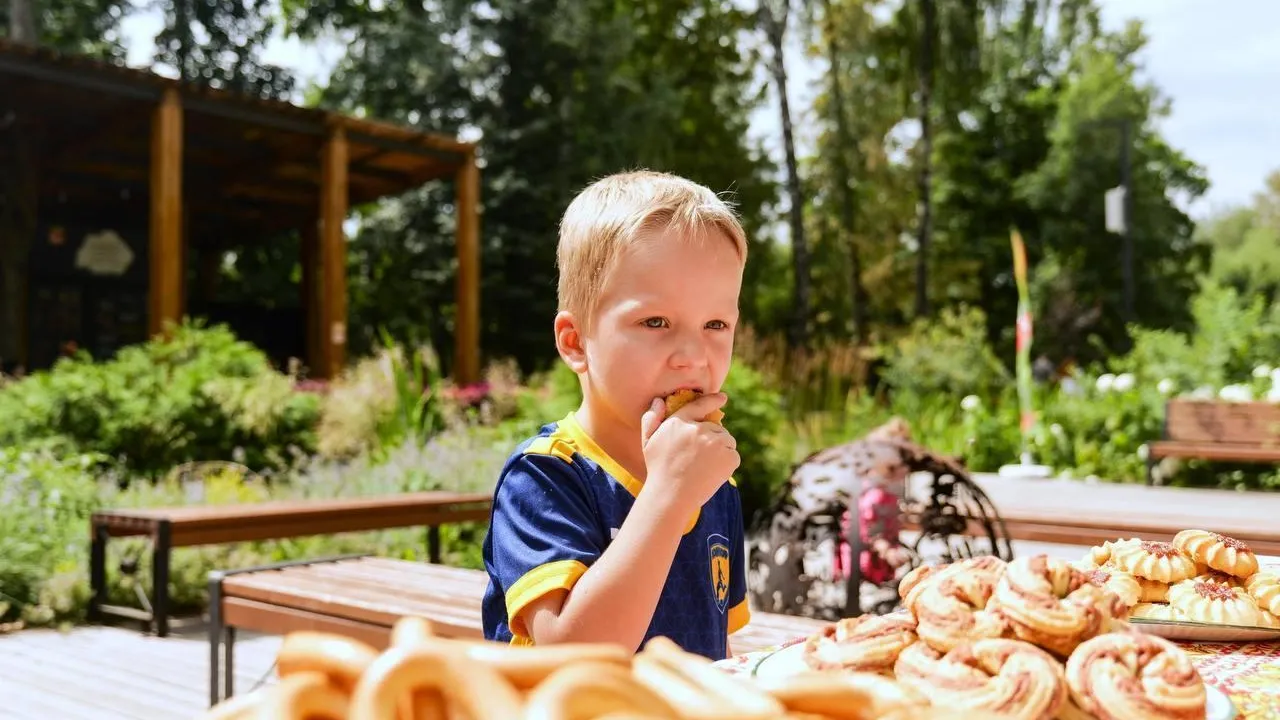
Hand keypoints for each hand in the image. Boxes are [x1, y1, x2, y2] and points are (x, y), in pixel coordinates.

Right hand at [640, 392, 738, 509]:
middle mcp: (699, 428)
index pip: (700, 405)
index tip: (722, 397)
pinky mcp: (729, 457)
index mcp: (680, 422)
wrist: (670, 496)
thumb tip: (659, 400)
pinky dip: (726, 464)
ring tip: (704, 466)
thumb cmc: (658, 470)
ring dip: (720, 450)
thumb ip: (651, 418)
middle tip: (698, 458)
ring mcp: (716, 442)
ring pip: (726, 440)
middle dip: (711, 439)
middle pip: (716, 428)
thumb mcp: (648, 442)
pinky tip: (712, 473)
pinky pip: (732, 455)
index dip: (713, 400)